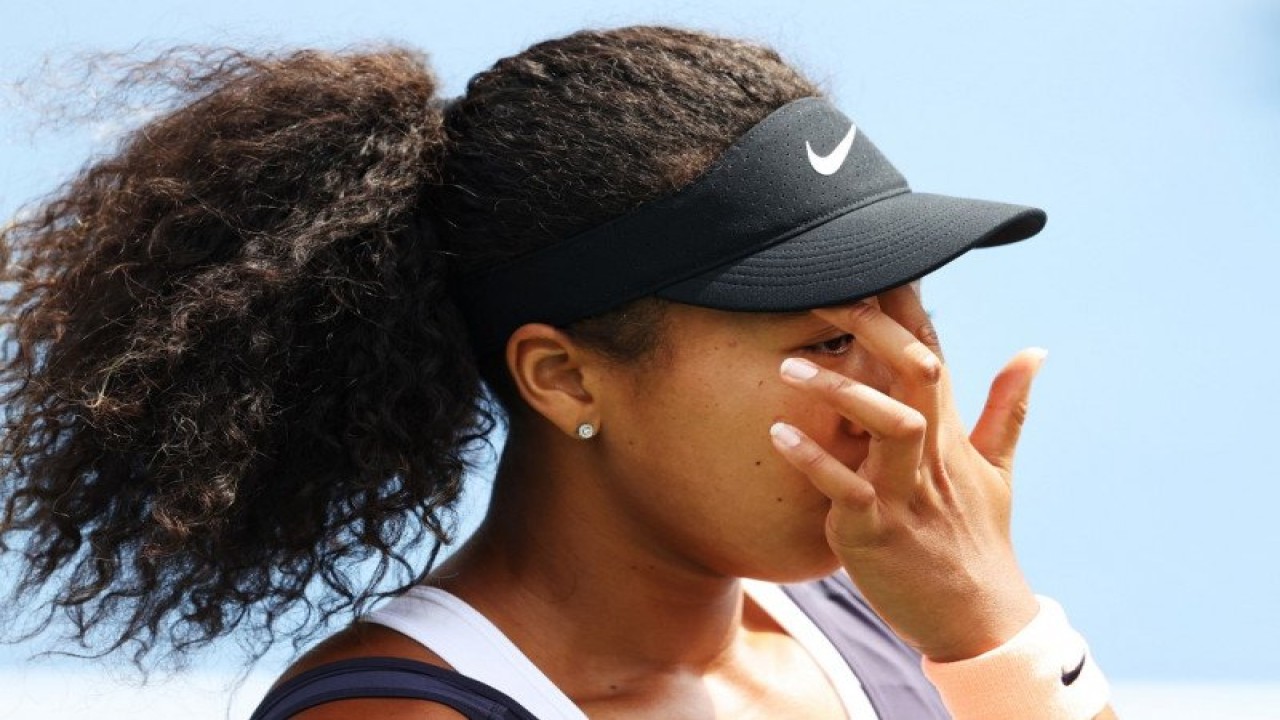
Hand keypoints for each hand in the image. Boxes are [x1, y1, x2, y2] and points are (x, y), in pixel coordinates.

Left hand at [769, 285, 1045, 661]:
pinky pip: (846, 491)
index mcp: (953, 432)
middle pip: (916, 374)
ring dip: (840, 391)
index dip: (906, 307)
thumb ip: (1007, 406)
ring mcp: (907, 492)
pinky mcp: (878, 533)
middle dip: (874, 329)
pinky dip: (814, 463)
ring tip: (788, 366)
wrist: (981, 618)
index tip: (872, 261)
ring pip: (887, 425)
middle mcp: (934, 453)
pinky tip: (778, 437)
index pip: (933, 354)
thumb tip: (1034, 350)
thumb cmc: (980, 538)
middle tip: (822, 293)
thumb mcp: (997, 469)